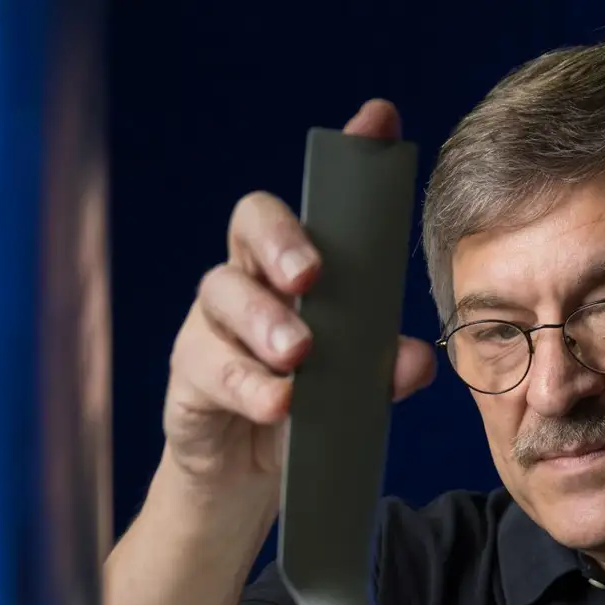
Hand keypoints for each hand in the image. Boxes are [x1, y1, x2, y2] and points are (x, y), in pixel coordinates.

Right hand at [162, 99, 436, 497]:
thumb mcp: (356, 391)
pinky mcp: (188, 375)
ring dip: (264, 321)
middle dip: (283, 241)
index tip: (379, 121)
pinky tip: (278, 403)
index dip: (347, 154)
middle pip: (250, 223)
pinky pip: (208, 366)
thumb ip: (385, 370)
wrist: (251, 482)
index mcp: (297, 269)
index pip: (318, 201)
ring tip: (299, 355)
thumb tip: (415, 359)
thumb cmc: (308, 415)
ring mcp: (211, 325)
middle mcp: (250, 280)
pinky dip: (248, 385)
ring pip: (222, 292)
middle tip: (312, 276)